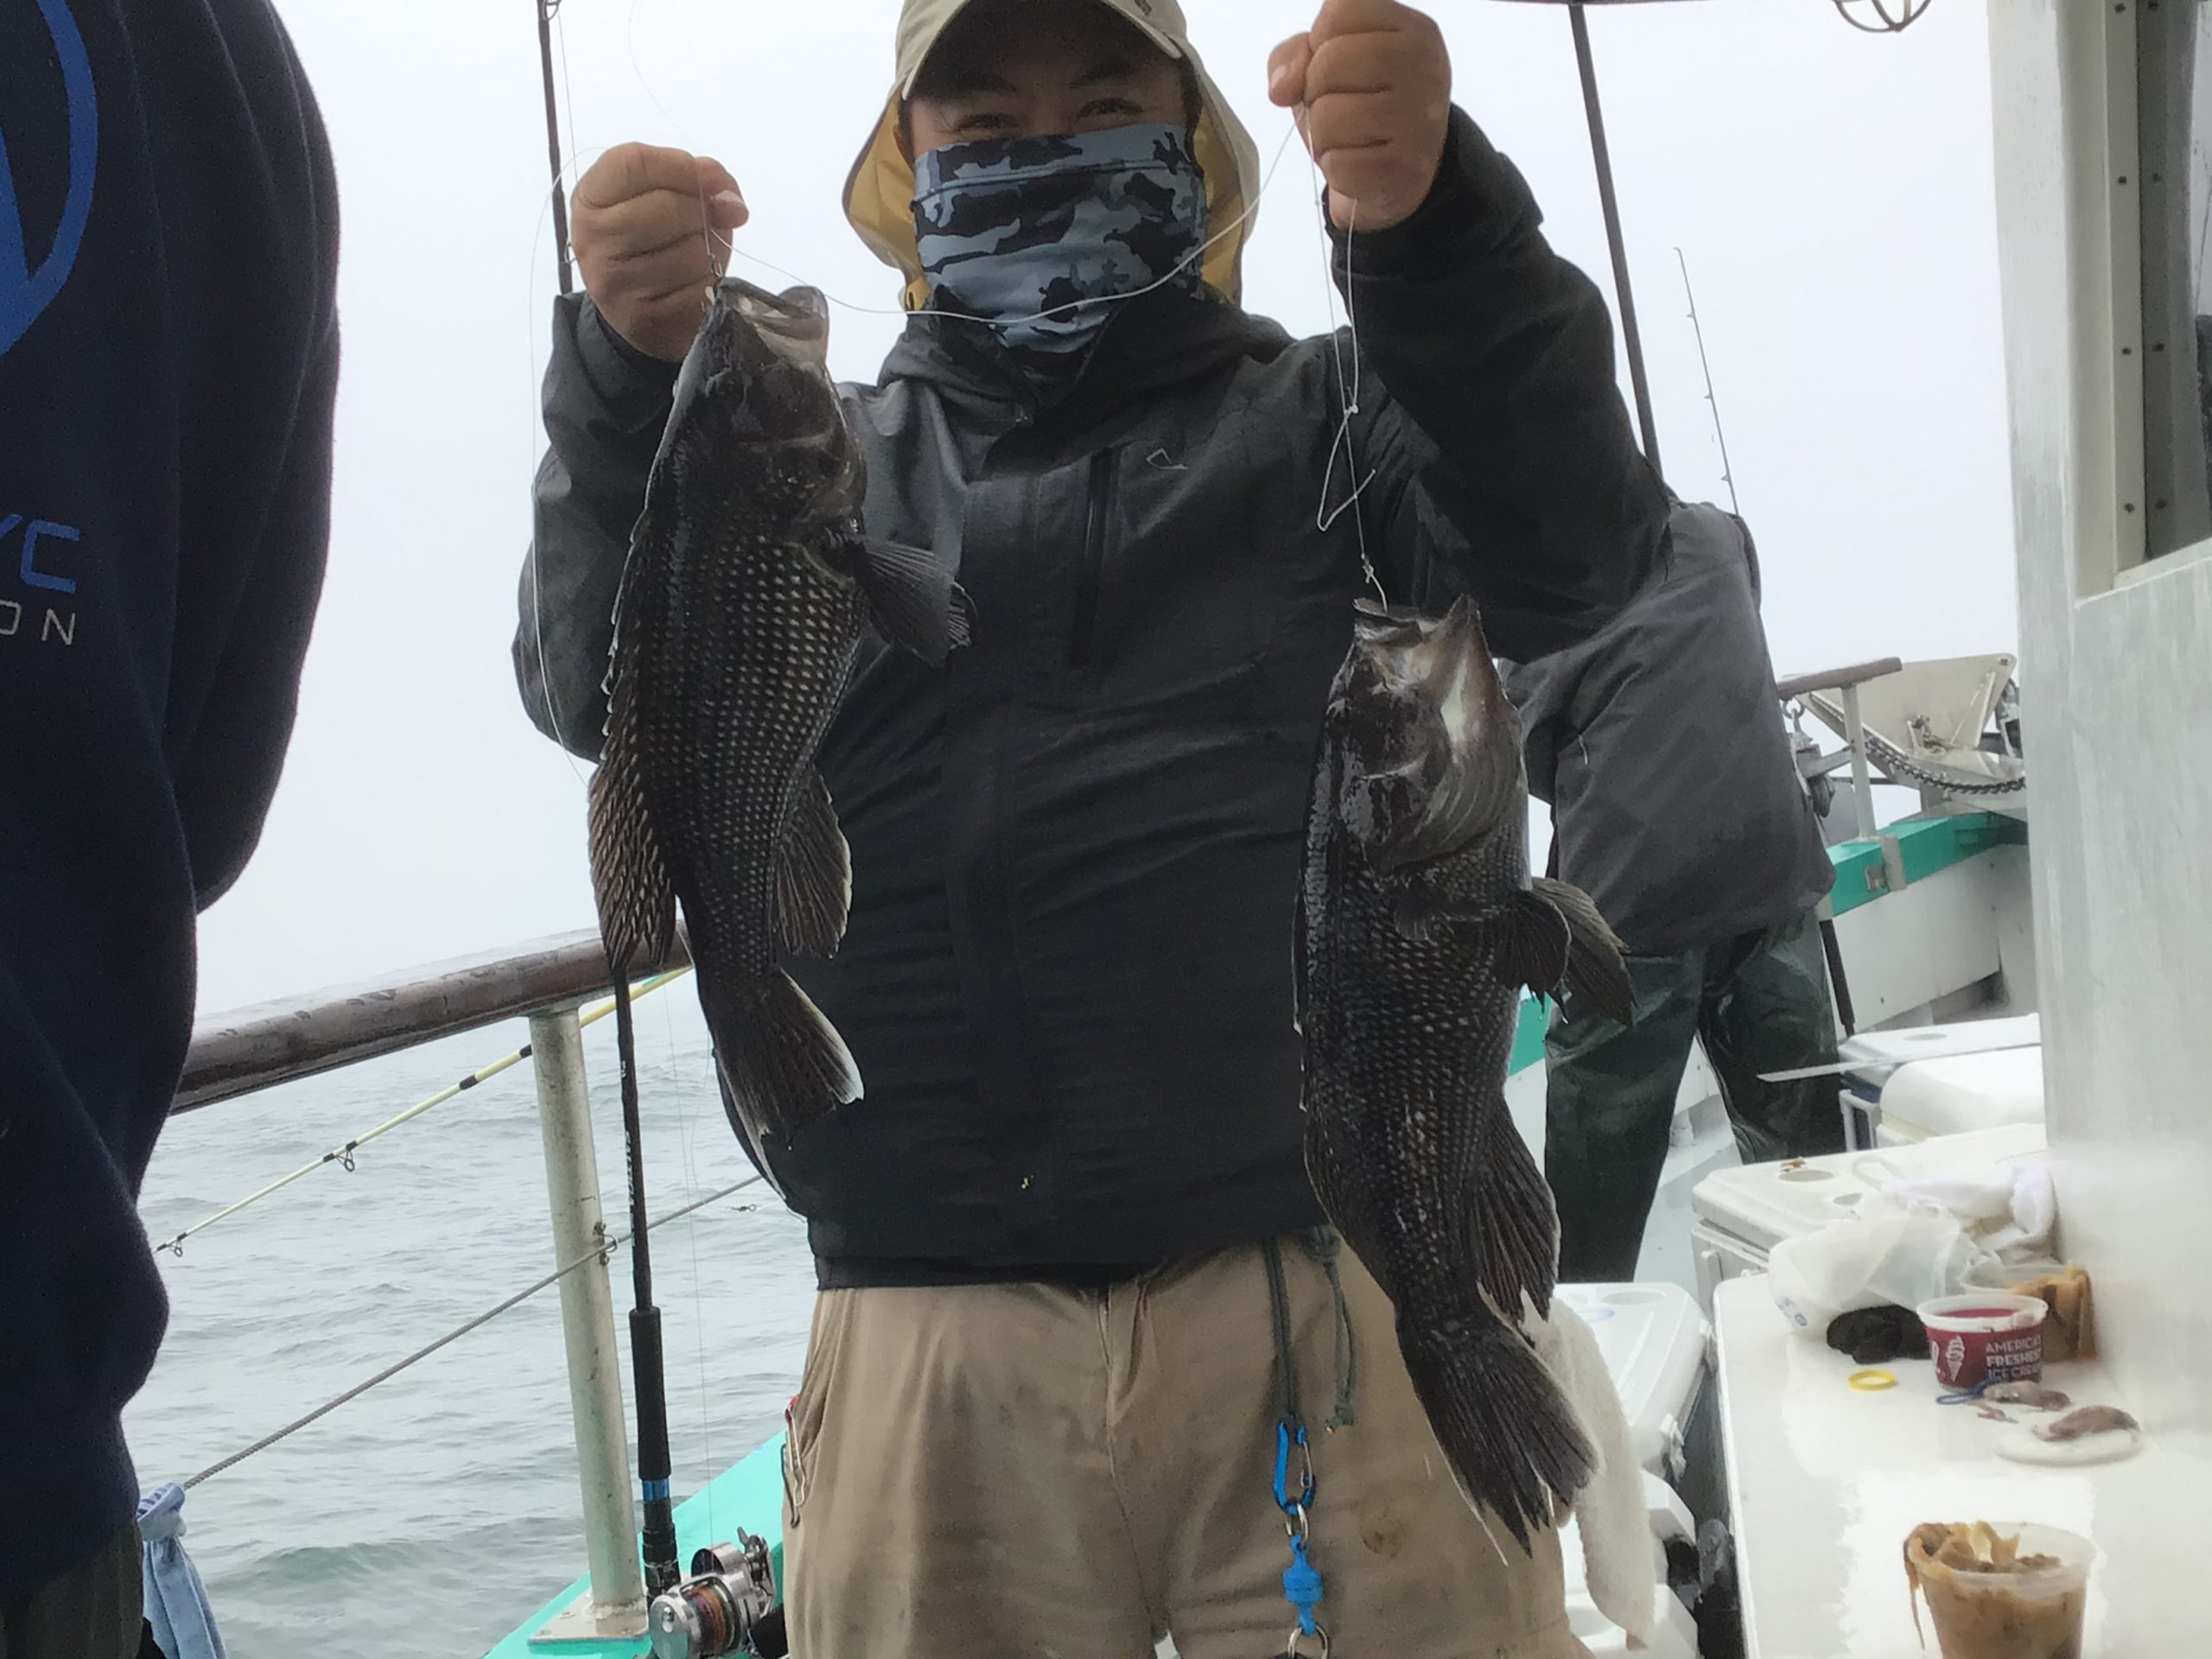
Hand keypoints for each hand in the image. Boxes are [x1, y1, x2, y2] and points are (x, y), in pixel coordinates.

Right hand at [571, 143, 748, 361]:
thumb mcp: (662, 196)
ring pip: (692, 251)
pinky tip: (695, 283)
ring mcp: (615, 282)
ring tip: (699, 255)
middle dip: (704, 212)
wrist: (635, 311)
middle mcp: (593, 238)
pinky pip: (700, 289)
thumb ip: (694, 179)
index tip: (711, 180)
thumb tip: (728, 197)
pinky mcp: (644, 318)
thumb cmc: (653, 240)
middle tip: (706, 223)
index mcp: (590, 197)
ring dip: (711, 251)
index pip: (635, 163)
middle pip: (669, 207)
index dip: (682, 166)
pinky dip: (711, 284)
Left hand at [1268, 0, 1450, 232]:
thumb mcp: (1324, 68)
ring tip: (1351, 138)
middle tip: (1344, 106)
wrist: (1397, 178)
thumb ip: (1294, 56)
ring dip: (1324, 135)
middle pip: (1329, 61)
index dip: (1321, 44)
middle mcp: (1423, 66)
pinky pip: (1337, 163)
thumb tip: (1282, 88)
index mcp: (1411, 29)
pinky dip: (1336, 169)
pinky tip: (1360, 165)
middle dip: (1317, 91)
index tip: (1342, 68)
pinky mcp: (1406, 168)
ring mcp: (1420, 118)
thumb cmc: (1359, 109)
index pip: (1339, 11)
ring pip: (1328, 115)